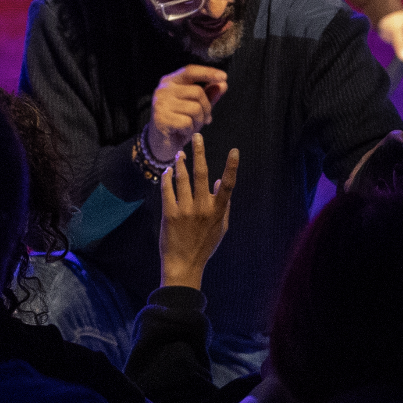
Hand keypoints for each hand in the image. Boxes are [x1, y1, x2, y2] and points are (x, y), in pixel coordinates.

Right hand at [146, 65, 227, 161]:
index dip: (208, 73)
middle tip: (204, 120)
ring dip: (199, 122)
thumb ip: (208, 95)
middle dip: (207, 108)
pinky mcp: (161, 119)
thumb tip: (223, 84)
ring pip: (195, 108)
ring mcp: (160, 104)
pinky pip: (187, 122)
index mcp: (170, 82)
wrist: (160, 144)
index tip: (224, 76)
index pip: (190, 71)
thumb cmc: (179, 123)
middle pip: (197, 92)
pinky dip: (190, 131)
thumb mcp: (195, 107)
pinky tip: (183, 133)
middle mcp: (163, 90)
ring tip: (191, 127)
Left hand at [160, 133, 238, 288]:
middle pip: (201, 174)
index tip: (234, 151)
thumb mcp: (221, 228)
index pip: (229, 185)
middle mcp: (203, 208)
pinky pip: (168, 190)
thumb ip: (224, 205)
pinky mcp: (169, 214)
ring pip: (182, 178)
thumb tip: (221, 181)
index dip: (232, 167)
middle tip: (197, 137)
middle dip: (199, 153)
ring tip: (179, 154)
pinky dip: (167, 178)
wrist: (184, 265)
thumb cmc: (204, 246)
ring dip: (180, 163)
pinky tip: (168, 171)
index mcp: (218, 211)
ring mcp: (185, 211)